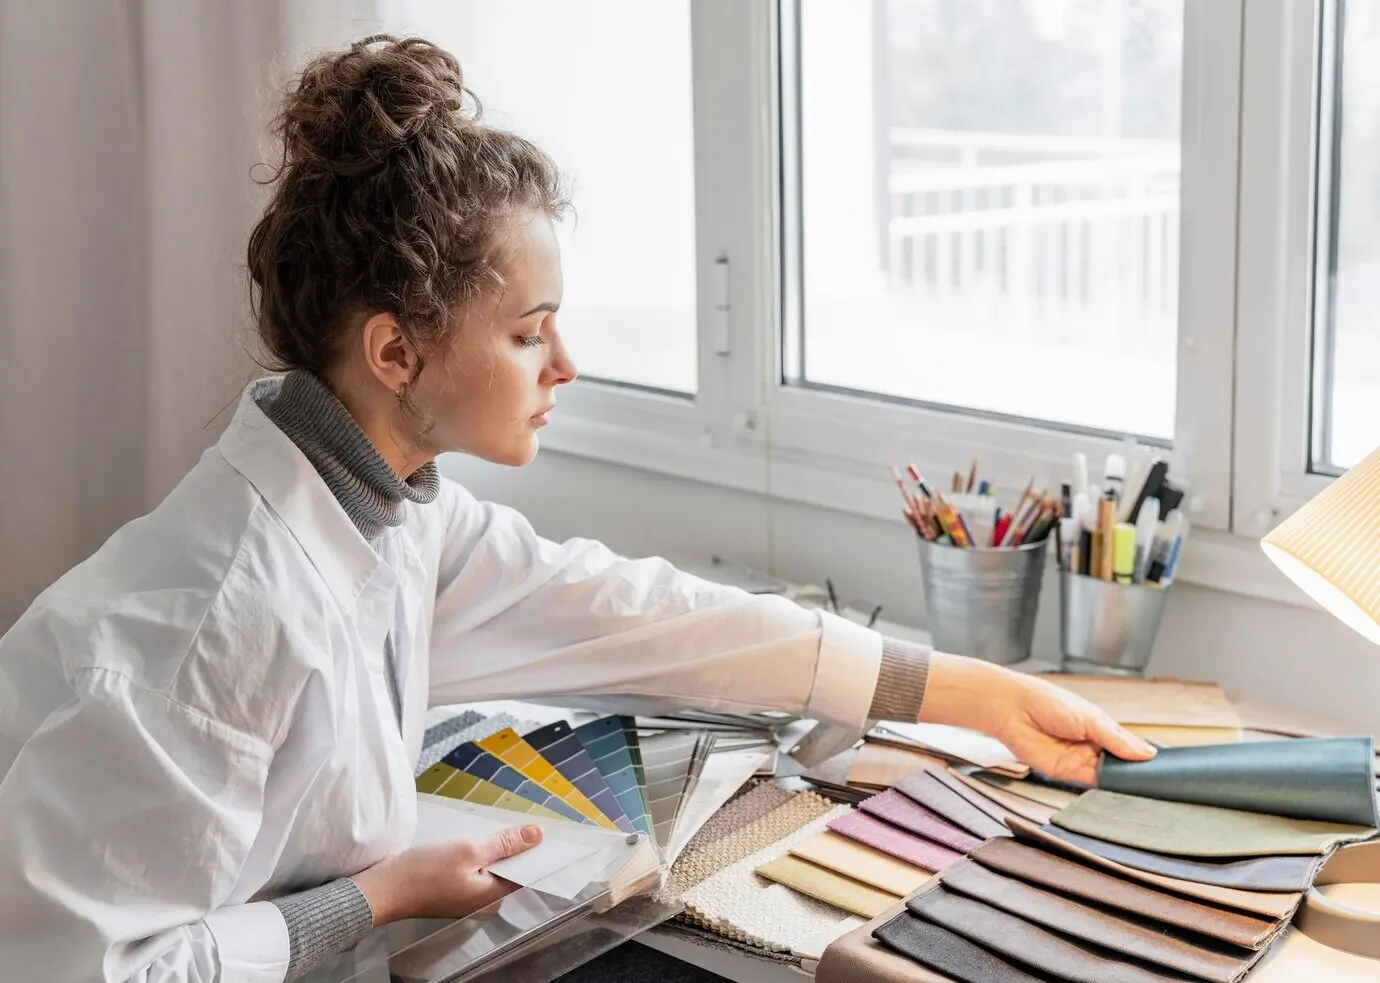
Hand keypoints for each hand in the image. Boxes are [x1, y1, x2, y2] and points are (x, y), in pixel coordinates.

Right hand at [350, 824, 542, 924]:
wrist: (384, 889)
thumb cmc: (425, 871)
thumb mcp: (469, 850)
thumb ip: (505, 844)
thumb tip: (538, 835)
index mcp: (494, 897)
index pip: (526, 872)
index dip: (534, 850)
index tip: (541, 828)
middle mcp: (485, 902)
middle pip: (509, 870)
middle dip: (514, 847)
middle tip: (518, 820)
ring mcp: (469, 898)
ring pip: (491, 868)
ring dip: (494, 849)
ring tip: (497, 826)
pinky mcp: (455, 891)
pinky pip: (476, 870)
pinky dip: (478, 855)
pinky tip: (476, 839)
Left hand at [921, 653, 1155, 784]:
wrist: (1012, 710)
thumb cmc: (1047, 702)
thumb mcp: (1090, 718)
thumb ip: (1117, 739)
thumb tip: (1148, 753)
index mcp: (1100, 727)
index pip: (1128, 746)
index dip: (1143, 757)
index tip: (1165, 768)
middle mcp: (1092, 745)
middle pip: (1120, 765)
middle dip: (1136, 773)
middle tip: (1161, 784)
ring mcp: (1080, 760)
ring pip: (1109, 777)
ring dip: (1123, 783)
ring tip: (1146, 789)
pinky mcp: (1067, 774)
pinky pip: (1092, 785)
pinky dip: (1106, 789)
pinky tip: (1122, 792)